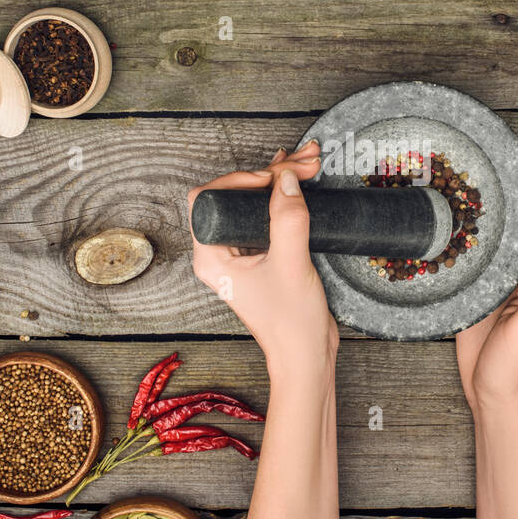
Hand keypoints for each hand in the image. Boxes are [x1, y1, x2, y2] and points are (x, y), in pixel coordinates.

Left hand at [188, 141, 338, 379]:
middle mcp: (220, 253)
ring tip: (309, 163)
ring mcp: (241, 254)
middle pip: (234, 195)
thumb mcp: (291, 264)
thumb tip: (287, 178)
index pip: (208, 198)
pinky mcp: (262, 255)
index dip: (239, 179)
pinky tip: (302, 180)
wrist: (308, 356)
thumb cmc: (290, 323)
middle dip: (270, 174)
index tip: (273, 179)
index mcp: (211, 256)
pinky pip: (267, 215)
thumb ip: (288, 219)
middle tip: (303, 163)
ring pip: (253, 202)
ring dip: (281, 180)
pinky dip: (286, 196)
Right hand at [455, 152, 517, 414]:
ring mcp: (497, 284)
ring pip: (494, 238)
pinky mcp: (475, 295)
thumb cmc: (515, 367)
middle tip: (493, 157)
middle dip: (511, 191)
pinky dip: (463, 238)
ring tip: (466, 180)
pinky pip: (471, 259)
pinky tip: (445, 225)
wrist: (493, 394)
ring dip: (486, 211)